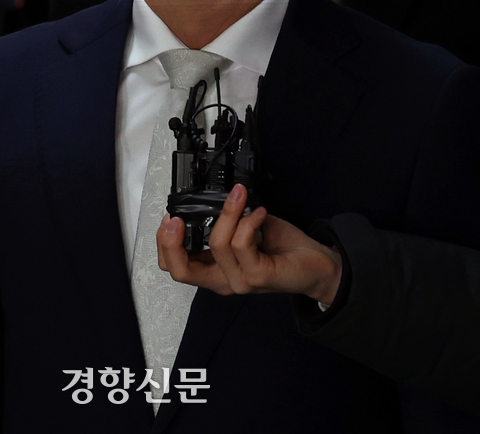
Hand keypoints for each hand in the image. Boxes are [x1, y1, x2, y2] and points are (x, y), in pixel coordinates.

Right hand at [156, 184, 343, 304]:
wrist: (314, 262)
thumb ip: (224, 221)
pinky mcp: (257, 276)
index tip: (170, 218)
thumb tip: (212, 200)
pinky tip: (258, 212)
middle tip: (176, 217)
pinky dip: (247, 220)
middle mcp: (223, 279)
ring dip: (228, 212)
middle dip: (171, 240)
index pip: (175, 267)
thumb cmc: (281, 247)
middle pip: (181, 271)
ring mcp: (239, 281)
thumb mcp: (245, 229)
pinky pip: (241, 243)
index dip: (164, 244)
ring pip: (216, 244)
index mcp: (214, 269)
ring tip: (241, 198)